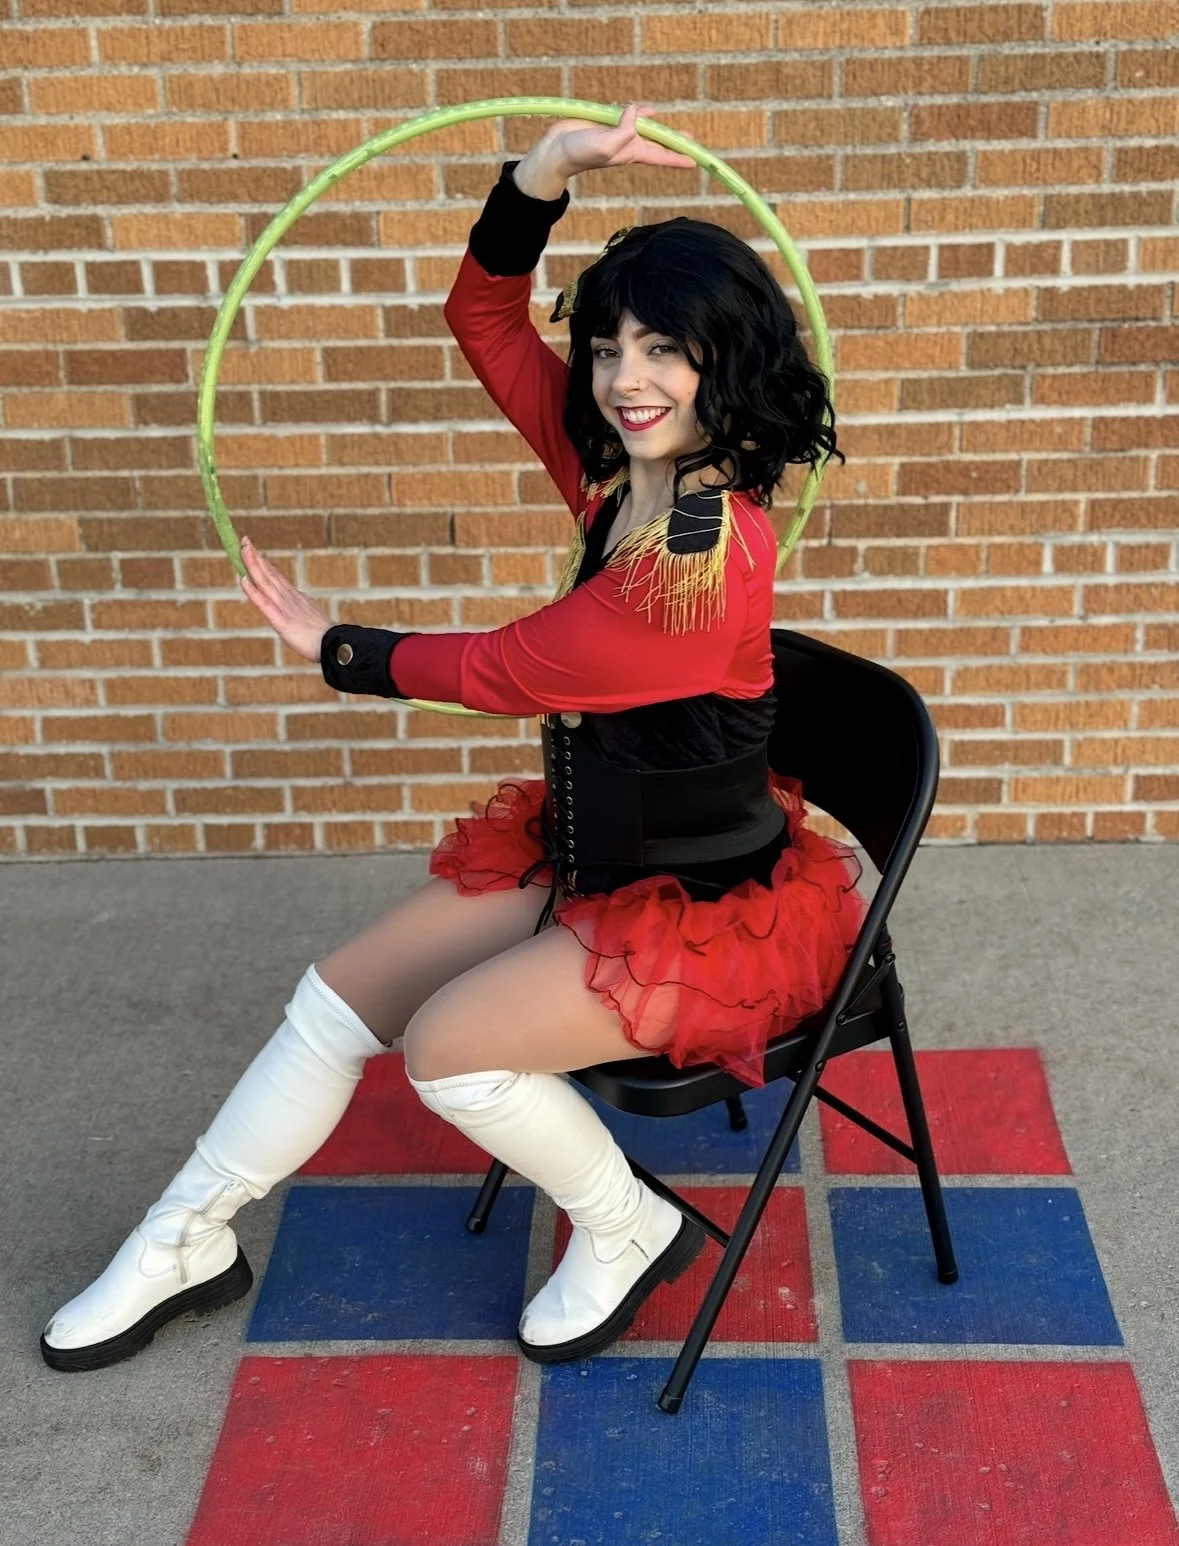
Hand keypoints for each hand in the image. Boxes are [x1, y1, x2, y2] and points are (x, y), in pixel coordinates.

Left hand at [237, 536, 332, 662]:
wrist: (336, 646)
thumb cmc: (326, 639)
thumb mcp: (313, 621)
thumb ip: (304, 614)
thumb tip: (301, 613)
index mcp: (296, 599)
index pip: (277, 577)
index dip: (265, 564)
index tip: (255, 551)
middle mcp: (289, 598)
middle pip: (270, 574)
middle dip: (256, 557)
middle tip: (245, 540)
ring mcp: (285, 607)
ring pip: (265, 582)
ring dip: (253, 565)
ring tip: (243, 549)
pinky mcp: (281, 620)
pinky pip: (264, 603)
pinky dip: (252, 590)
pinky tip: (243, 579)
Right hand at [543, 102, 696, 177]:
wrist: (558, 149)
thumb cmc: (581, 152)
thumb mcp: (607, 145)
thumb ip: (625, 130)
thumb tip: (637, 112)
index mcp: (632, 152)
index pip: (662, 155)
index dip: (679, 157)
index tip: (695, 162)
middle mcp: (629, 143)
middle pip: (658, 141)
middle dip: (675, 142)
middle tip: (691, 141)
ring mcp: (618, 132)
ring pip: (644, 126)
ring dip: (659, 127)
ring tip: (673, 130)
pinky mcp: (607, 121)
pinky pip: (627, 114)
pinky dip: (636, 111)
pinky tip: (645, 109)